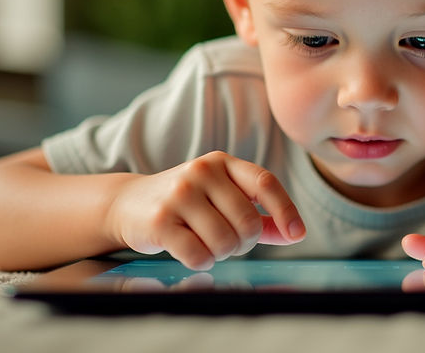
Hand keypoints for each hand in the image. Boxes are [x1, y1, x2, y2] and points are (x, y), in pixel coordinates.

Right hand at [106, 151, 304, 269]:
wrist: (127, 204)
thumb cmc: (185, 204)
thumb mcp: (221, 198)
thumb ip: (258, 215)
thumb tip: (294, 233)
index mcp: (222, 163)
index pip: (265, 183)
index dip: (286, 210)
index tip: (297, 234)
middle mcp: (202, 172)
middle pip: (247, 222)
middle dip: (244, 243)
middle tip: (230, 244)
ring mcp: (179, 194)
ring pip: (225, 242)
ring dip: (222, 254)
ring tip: (208, 246)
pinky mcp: (160, 221)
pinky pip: (199, 255)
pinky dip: (202, 262)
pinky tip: (192, 252)